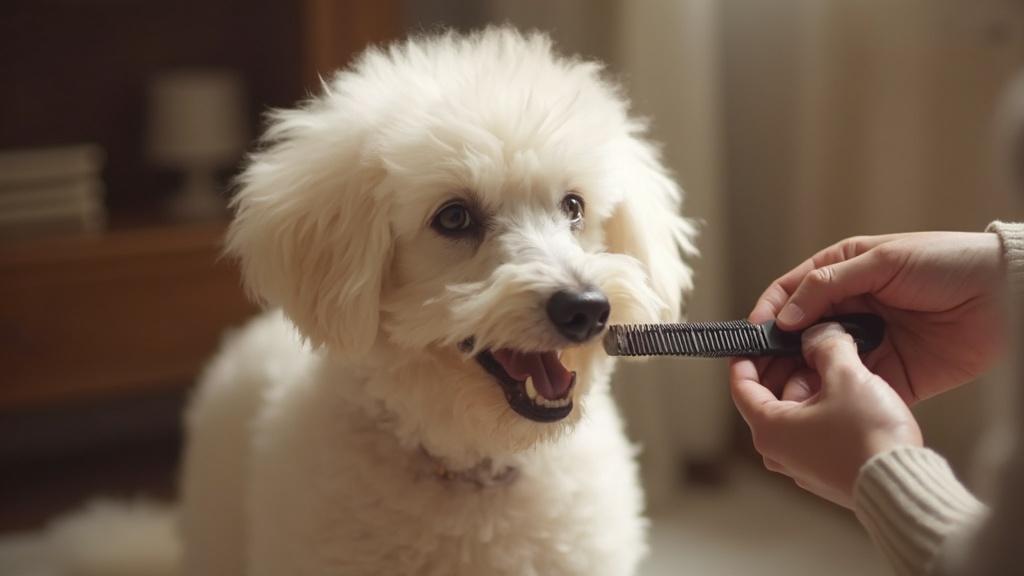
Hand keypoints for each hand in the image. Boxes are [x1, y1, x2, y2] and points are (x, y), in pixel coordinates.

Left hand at [730, 323, 922, 507]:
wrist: (903, 486)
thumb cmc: (868, 437)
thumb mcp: (845, 376)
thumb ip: (827, 347)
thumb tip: (820, 335)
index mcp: (769, 429)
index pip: (741, 385)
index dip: (747, 356)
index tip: (755, 337)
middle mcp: (779, 451)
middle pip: (769, 395)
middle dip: (787, 364)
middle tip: (804, 339)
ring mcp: (803, 463)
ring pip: (796, 410)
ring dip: (810, 382)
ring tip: (834, 359)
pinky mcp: (827, 469)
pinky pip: (815, 428)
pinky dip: (824, 405)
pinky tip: (848, 389)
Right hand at [751, 232, 1005, 402]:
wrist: (1006, 295)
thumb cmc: (946, 263)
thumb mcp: (882, 260)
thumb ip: (828, 285)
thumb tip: (785, 316)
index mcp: (842, 274)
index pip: (790, 294)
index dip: (768, 313)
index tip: (752, 335)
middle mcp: (850, 310)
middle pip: (799, 335)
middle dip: (777, 354)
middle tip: (759, 373)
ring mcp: (869, 345)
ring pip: (821, 366)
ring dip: (801, 379)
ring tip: (787, 393)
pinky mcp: (892, 377)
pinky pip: (854, 390)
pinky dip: (835, 399)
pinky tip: (821, 405)